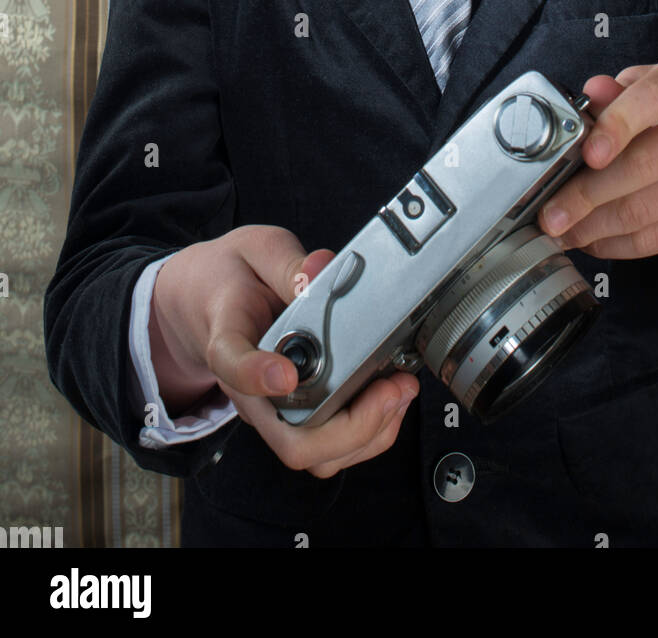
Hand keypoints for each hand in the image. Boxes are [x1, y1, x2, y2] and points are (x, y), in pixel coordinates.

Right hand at [149, 225, 418, 474]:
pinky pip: (332, 447)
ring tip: (399, 390)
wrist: (208, 301)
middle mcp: (251, 390)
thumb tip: (322, 266)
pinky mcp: (297, 415)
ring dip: (368, 434)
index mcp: (228, 340)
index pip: (233, 365)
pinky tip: (392, 396)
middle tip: (389, 388)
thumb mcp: (255, 251)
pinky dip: (371, 431)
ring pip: (317, 455)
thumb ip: (287, 262)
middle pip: (290, 440)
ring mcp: (275, 410)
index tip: (285, 373)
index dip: (257, 375)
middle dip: (351, 426)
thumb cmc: (233, 278)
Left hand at [539, 55, 657, 289]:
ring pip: (641, 211)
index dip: (616, 126)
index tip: (587, 154)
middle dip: (584, 195)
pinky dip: (612, 244)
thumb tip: (591, 93)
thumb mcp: (654, 86)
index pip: (653, 99)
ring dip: (591, 226)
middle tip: (548, 213)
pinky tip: (588, 239)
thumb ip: (618, 91)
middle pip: (641, 166)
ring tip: (560, 229)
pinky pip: (651, 240)